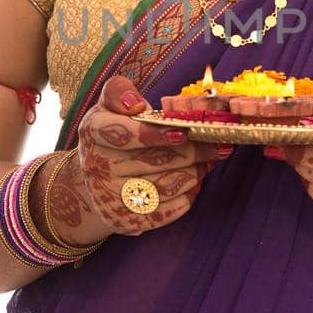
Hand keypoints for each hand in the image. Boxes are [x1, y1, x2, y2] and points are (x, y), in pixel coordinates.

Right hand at [74, 73, 228, 236]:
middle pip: (155, 160)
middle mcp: (97, 167)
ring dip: (196, 172)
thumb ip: (120, 92)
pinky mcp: (125, 221)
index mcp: (93, 132)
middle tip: (218, 144)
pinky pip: (168, 211)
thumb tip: (135, 104)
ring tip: (210, 160)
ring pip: (166, 186)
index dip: (156, 134)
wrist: (96, 178)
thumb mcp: (109, 105)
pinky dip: (187, 195)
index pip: (125, 133)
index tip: (184, 132)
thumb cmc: (113, 132)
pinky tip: (195, 181)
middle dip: (193, 151)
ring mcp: (109, 198)